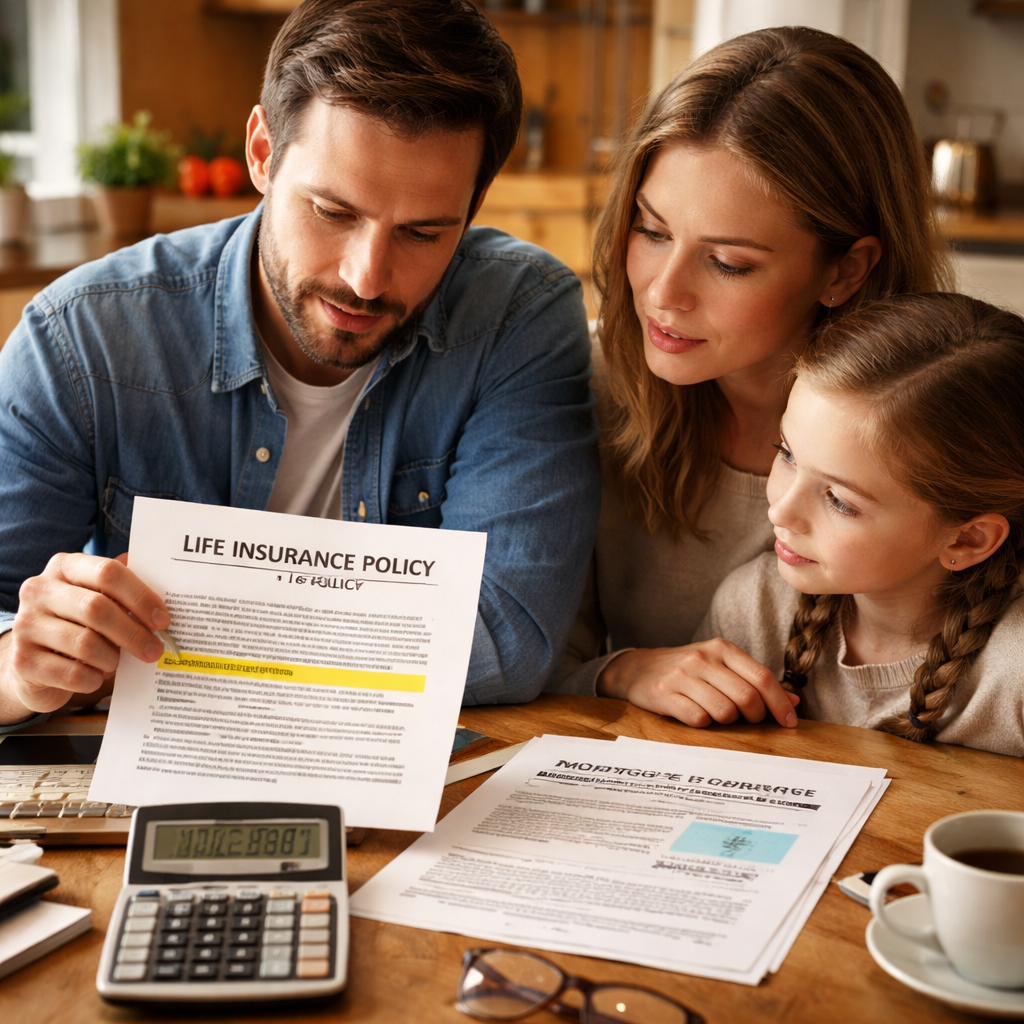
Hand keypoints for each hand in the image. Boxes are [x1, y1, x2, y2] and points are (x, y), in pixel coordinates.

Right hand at [0, 552, 168, 722]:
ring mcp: (25, 625)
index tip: (163, 620)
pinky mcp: (22, 660)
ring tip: (116, 663)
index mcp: (65, 567)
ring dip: (112, 659)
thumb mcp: (101, 599)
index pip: (108, 572)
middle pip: (97, 608)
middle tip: (155, 650)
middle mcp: (39, 590)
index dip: (141, 596)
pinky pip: (72, 674)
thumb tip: (169, 586)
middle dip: (133, 633)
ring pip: (85, 643)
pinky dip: (93, 679)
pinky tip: (96, 676)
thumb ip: (126, 589)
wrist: (38, 661)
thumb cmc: (81, 624)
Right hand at [596, 640, 799, 727]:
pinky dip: (703, 725)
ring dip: (726, 722)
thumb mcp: (720, 667)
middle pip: (747, 697)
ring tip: (717, 716)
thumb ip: (755, 682)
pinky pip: (698, 720)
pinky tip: (695, 716)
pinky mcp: (663, 694)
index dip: (780, 704)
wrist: (637, 669)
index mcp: (721, 648)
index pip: (762, 677)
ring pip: (724, 711)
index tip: (789, 723)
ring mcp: (681, 675)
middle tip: (748, 722)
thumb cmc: (687, 671)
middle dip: (754, 717)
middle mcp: (702, 658)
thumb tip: (794, 702)